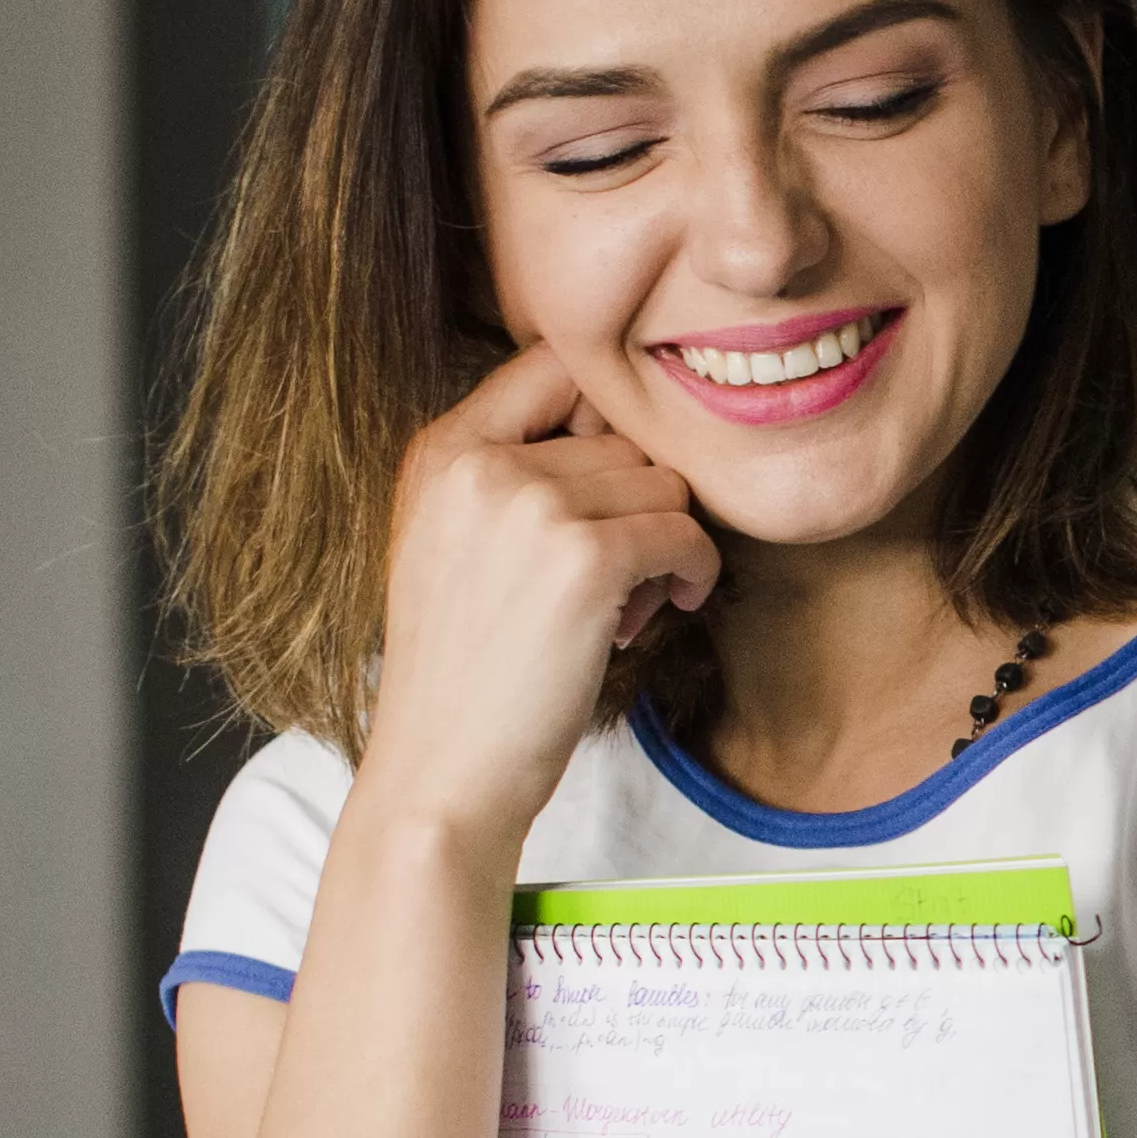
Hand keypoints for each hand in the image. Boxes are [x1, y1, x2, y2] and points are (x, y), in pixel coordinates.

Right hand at [354, 344, 718, 849]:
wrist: (442, 774)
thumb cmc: (466, 672)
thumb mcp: (455, 545)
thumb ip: (514, 475)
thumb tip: (631, 430)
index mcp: (442, 450)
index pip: (554, 363)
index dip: (608, 416)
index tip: (617, 484)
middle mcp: (480, 462)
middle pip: (625, 437)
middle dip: (640, 504)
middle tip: (621, 580)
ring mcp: (530, 504)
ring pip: (663, 483)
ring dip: (667, 544)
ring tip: (626, 606)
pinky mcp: (583, 558)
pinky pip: (685, 531)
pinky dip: (695, 572)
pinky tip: (667, 610)